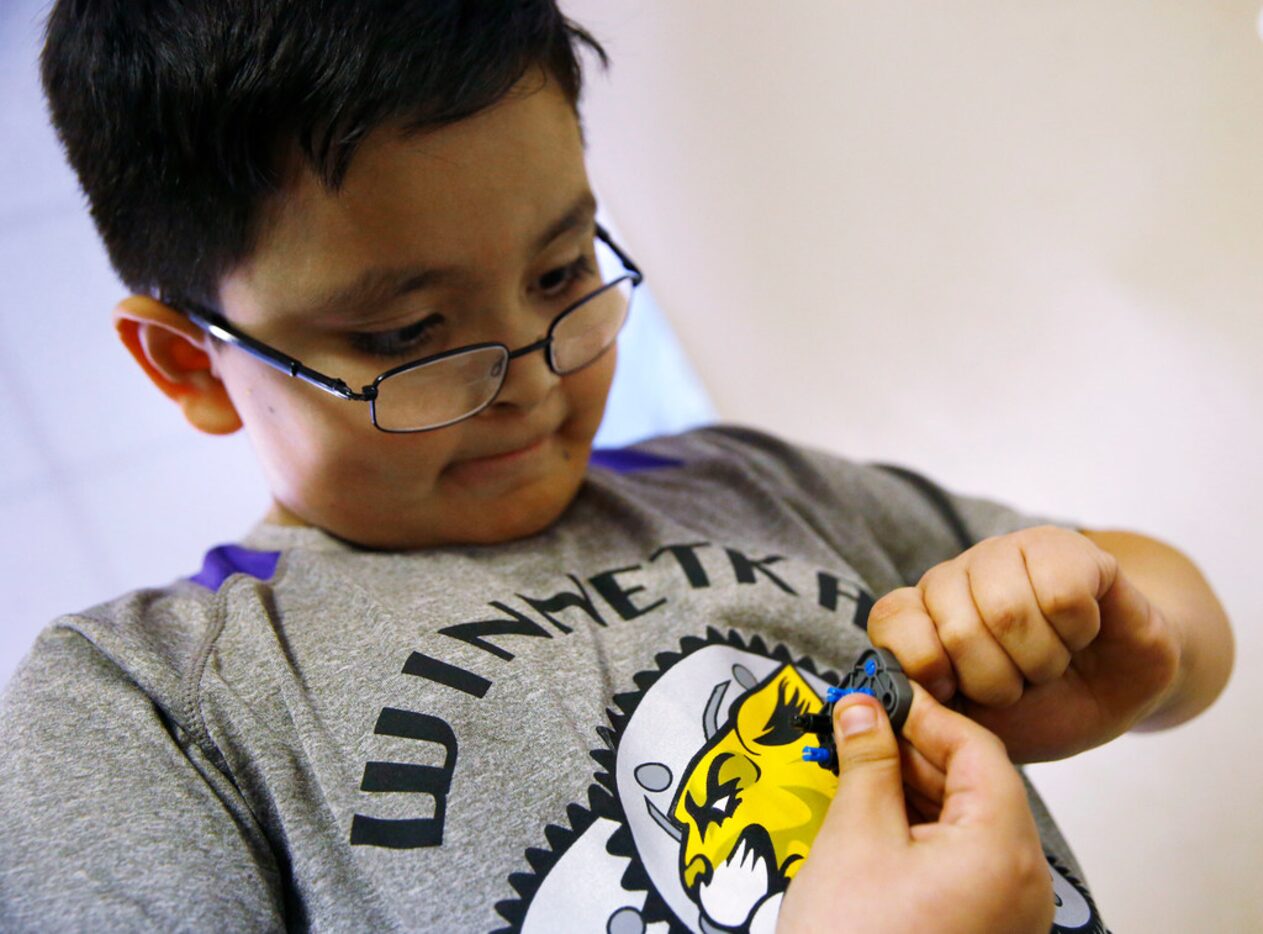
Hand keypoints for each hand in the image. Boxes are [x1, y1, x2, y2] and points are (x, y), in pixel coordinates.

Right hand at [777, 686, 1052, 933]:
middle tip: (858, 728)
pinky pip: (961, 863)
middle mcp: (1022, 884)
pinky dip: (920, 832)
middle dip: (915, 751)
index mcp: (1003, 851)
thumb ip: (867, 761)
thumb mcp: (854, 835)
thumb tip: (863, 709)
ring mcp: (1007, 916)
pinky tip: (872, 818)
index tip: (879, 695)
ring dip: (914, 790)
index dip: (926, 714)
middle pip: (977, 786)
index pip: (979, 750)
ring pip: (967, 825)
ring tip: (856, 770)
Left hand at [868, 525, 1179, 761]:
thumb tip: (890, 691)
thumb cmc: (1041, 708)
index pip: (891, 618)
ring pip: (1008, 611)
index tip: (957, 692)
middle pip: (957, 628)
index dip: (926, 666)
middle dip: (996, 681)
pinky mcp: (1066, 547)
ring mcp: (1006, 554)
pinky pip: (1062, 595)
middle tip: (1019, 684)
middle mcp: (956, 577)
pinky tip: (1080, 632)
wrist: (1119, 691)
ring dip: (1041, 660)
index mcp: (923, 616)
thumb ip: (926, 708)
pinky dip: (1078, 632)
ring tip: (1050, 661)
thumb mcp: (975, 725)